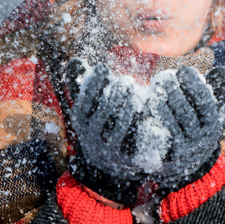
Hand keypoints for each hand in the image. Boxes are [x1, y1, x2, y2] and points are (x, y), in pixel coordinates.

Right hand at [64, 58, 147, 205]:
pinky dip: (144, 124)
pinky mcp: (129, 160)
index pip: (83, 103)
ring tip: (138, 93)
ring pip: (119, 128)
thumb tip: (75, 61)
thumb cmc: (107, 123)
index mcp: (82, 125)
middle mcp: (92, 140)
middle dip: (114, 95)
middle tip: (126, 81)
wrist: (117, 162)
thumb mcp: (95, 104)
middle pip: (102, 115)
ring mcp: (110, 152)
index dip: (93, 84)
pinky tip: (148, 109)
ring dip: (129, 108)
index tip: (103, 68)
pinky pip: (137, 141)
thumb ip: (86, 83)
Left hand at [148, 66, 224, 190]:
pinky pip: (162, 140)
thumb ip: (210, 89)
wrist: (184, 162)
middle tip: (164, 78)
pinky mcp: (170, 159)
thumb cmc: (192, 126)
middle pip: (188, 114)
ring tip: (155, 92)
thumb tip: (219, 68)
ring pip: (175, 127)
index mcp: (213, 124)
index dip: (195, 86)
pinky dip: (156, 124)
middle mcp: (202, 140)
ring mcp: (186, 151)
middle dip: (175, 94)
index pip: (207, 104)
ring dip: (164, 107)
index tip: (184, 71)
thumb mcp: (204, 110)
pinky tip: (149, 109)